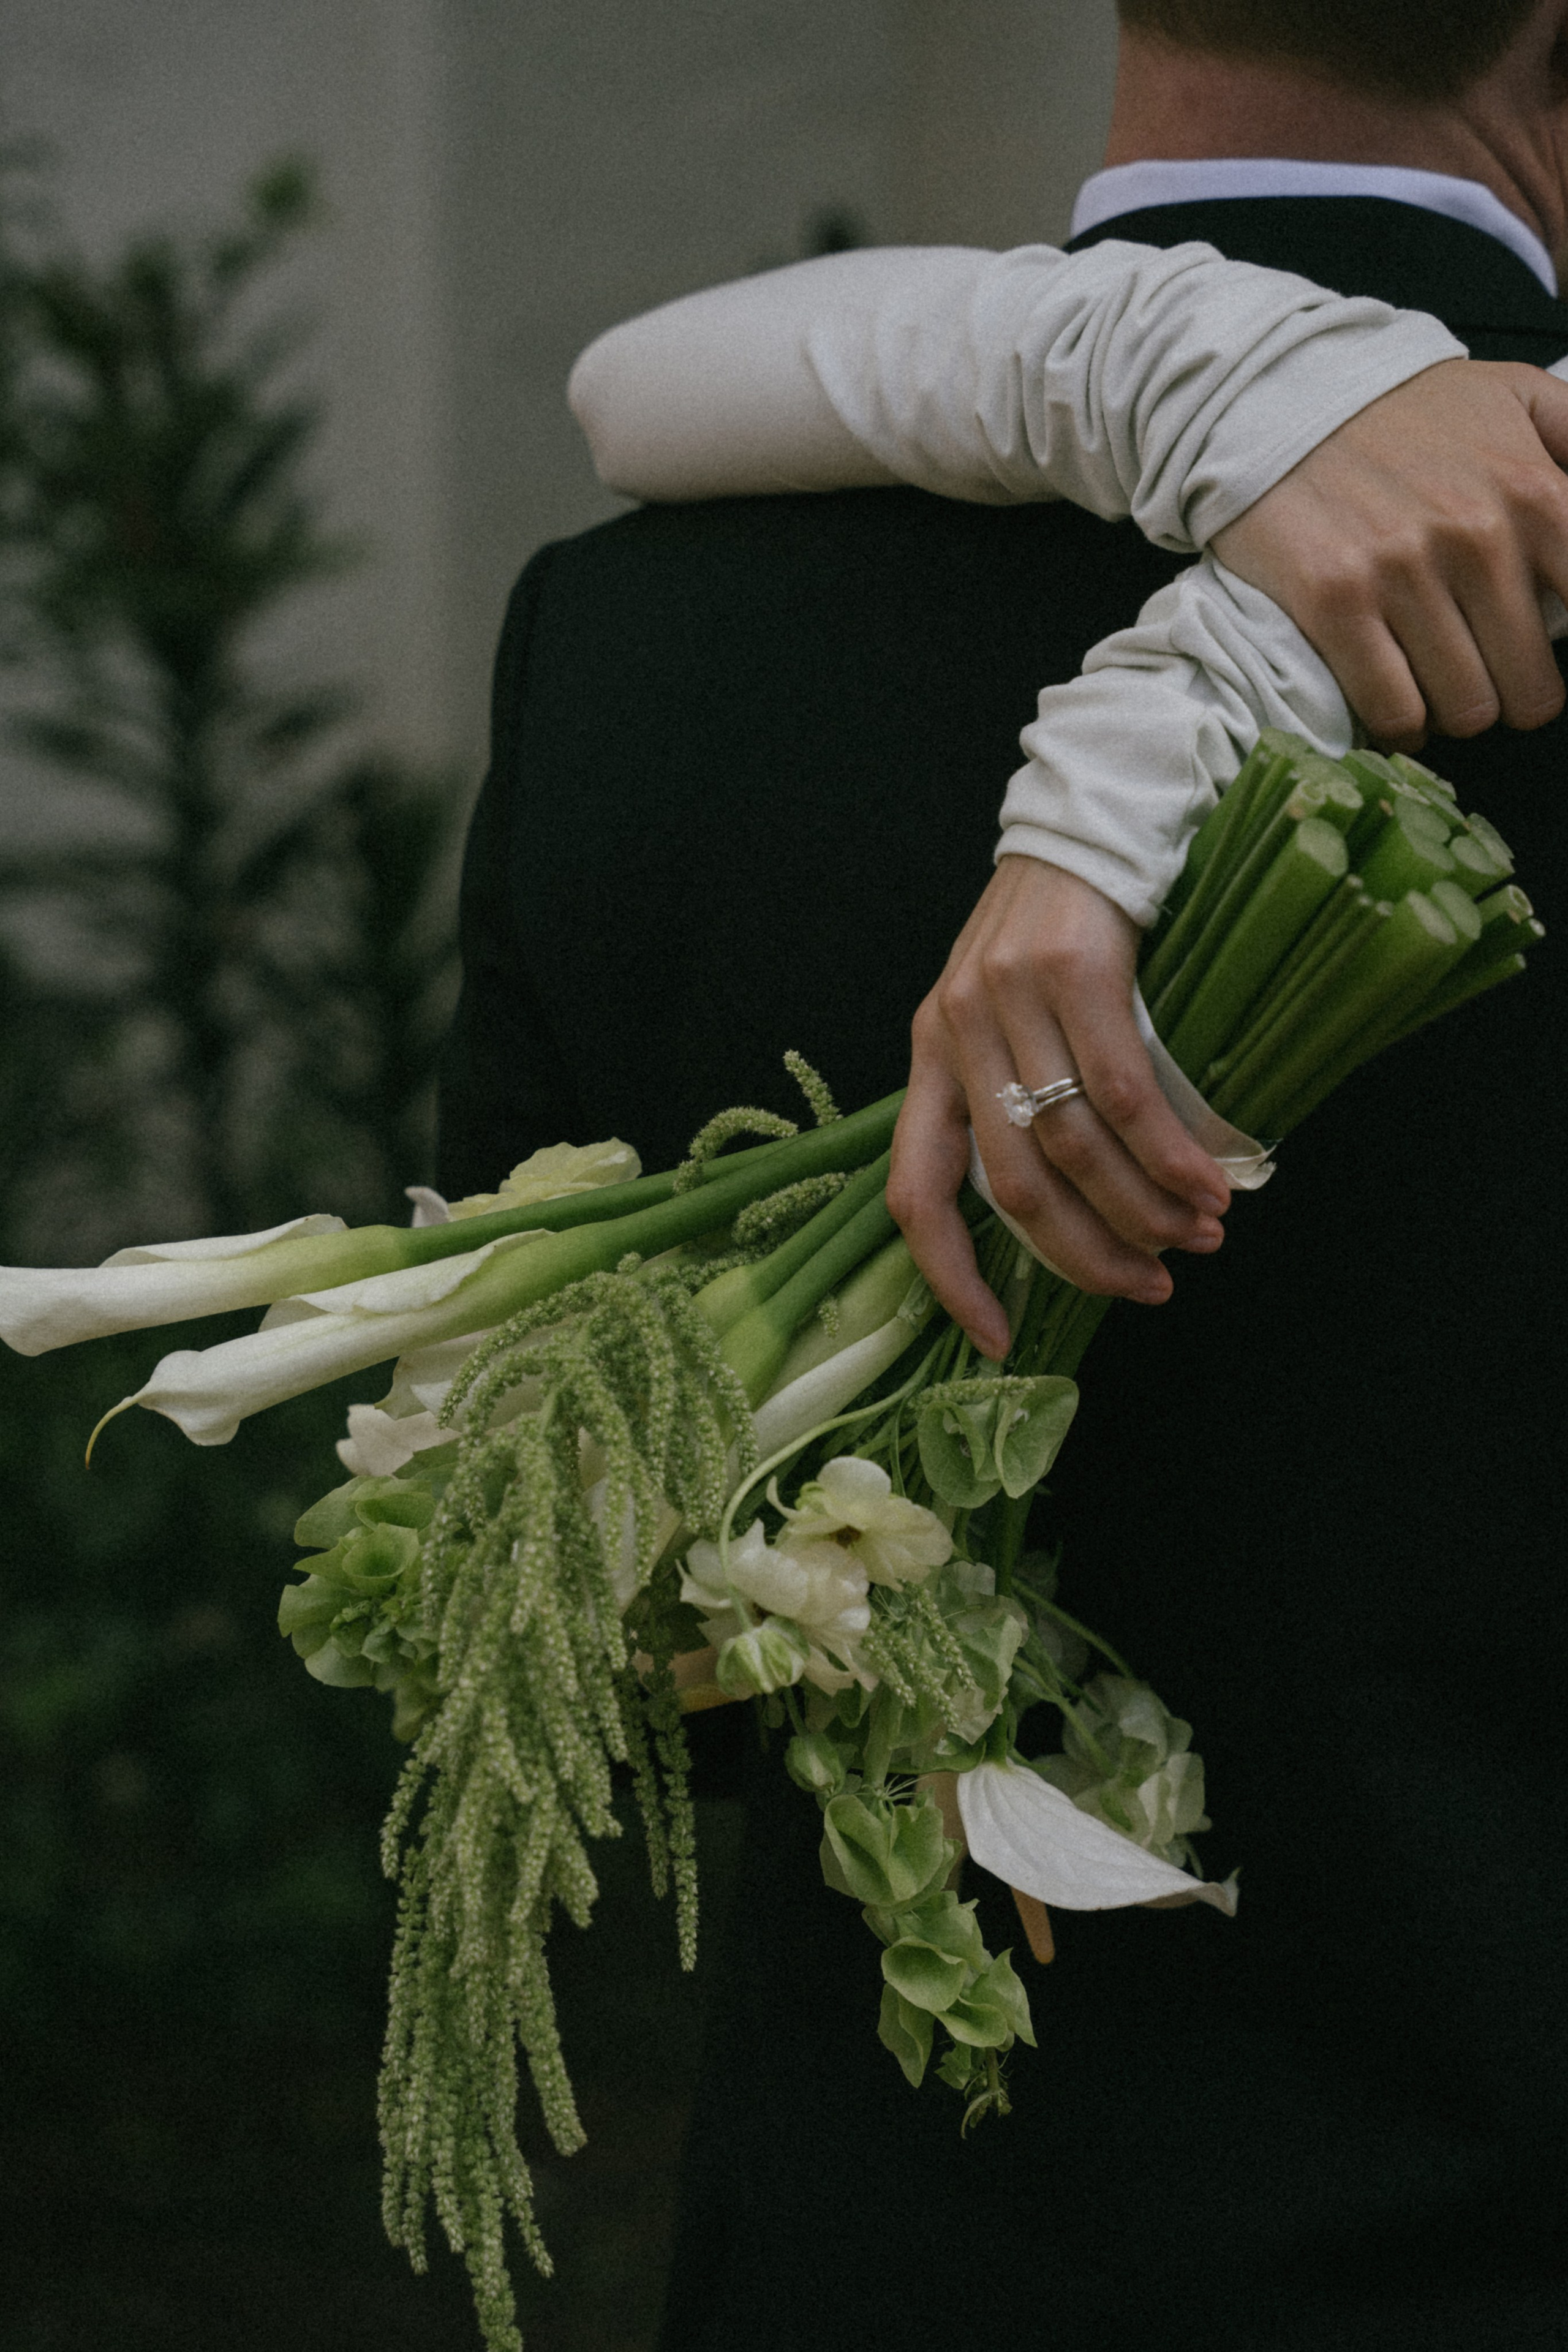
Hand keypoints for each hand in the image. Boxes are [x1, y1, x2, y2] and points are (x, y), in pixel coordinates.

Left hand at [886, 858, 1231, 1358]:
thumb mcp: (1009, 1013)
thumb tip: (1071, 1210)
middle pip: (1015, 1185)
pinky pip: (1123, 1093)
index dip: (951, 1276)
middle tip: (1150, 1287)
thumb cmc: (1059, 929)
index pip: (915, 1191)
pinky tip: (1209, 1185)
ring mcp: (1009, 999)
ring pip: (1075, 1146)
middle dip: (1088, 1255)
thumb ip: (1018, 1096)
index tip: (998, 1339)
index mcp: (928, 1053)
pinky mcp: (1074, 972)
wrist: (1095, 814)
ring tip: (1198, 1236)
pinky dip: (1170, 1155)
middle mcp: (955, 1030)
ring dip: (1144, 1210)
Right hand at [1213, 357, 1567, 748]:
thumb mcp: (1518, 396)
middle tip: (1489, 676)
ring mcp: (1401, 574)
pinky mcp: (1335, 604)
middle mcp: (1475, 536)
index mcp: (1532, 490)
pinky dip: (1401, 724)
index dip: (1567, 651)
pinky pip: (1394, 711)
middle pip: (1532, 689)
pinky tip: (1398, 702)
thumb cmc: (1406, 410)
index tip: (1545, 651)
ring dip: (1456, 710)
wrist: (1279, 395)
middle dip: (1515, 695)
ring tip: (1440, 685)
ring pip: (1465, 709)